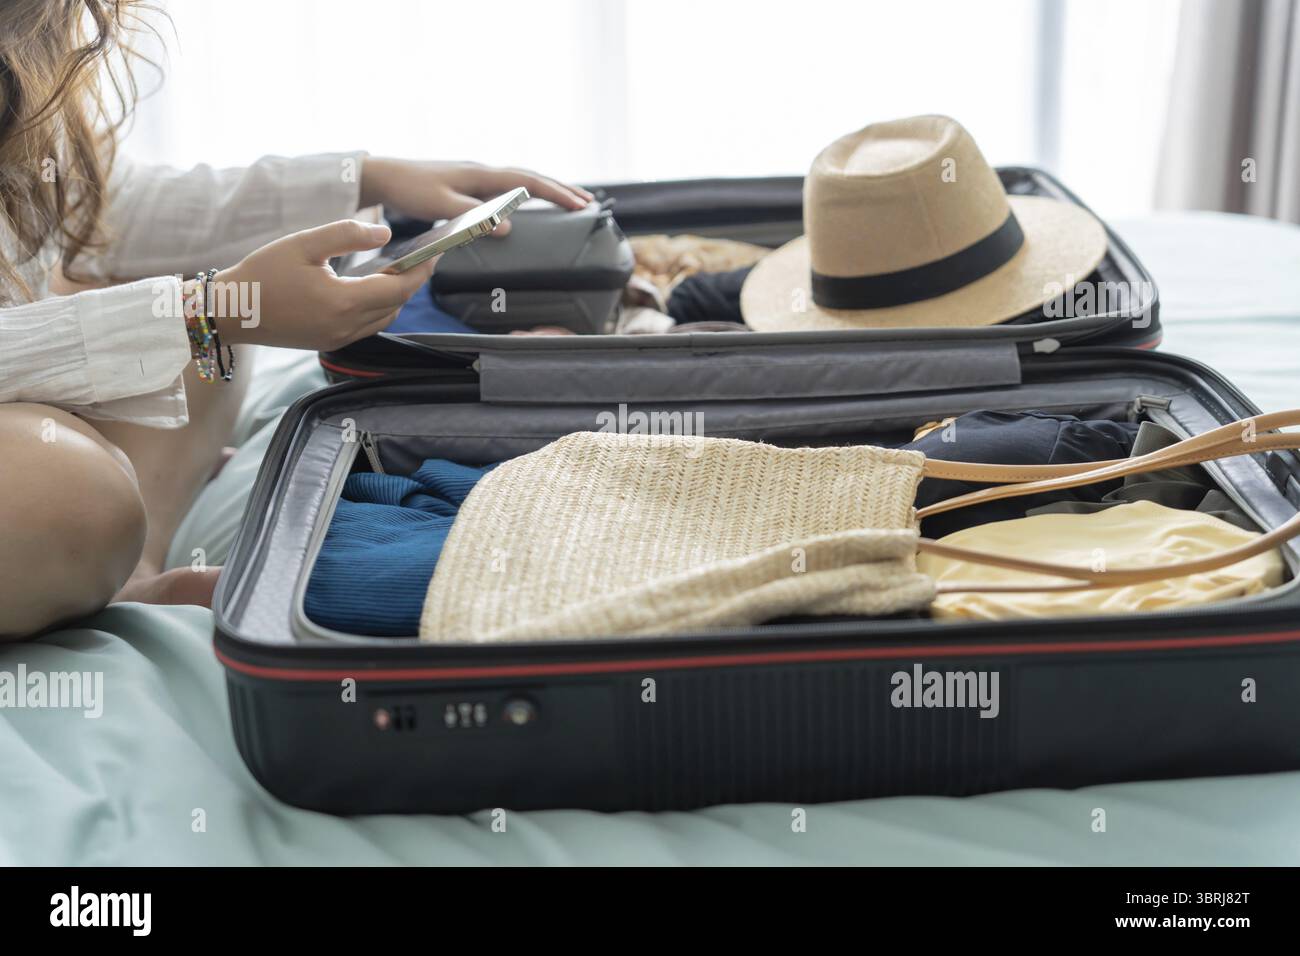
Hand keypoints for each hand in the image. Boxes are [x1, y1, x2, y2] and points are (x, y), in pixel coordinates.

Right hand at [213, 219, 435, 350]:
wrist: (230, 311)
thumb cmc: (262, 274)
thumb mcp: (304, 243)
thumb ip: (347, 235)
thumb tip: (386, 233)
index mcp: (342, 303)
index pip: (398, 289)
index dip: (420, 271)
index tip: (434, 254)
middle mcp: (345, 327)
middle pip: (396, 305)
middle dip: (412, 282)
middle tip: (420, 258)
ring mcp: (338, 339)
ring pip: (384, 319)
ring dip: (396, 297)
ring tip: (398, 270)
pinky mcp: (329, 343)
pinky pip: (367, 327)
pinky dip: (378, 308)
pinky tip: (372, 289)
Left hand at [359, 158, 593, 234]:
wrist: (386, 175)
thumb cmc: (412, 190)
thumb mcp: (443, 206)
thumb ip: (475, 218)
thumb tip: (509, 228)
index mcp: (482, 175)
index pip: (529, 183)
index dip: (556, 194)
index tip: (580, 204)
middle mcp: (484, 172)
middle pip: (532, 179)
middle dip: (562, 190)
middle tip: (589, 203)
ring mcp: (478, 176)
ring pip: (522, 181)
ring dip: (548, 190)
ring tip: (571, 201)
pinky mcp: (471, 183)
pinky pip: (509, 186)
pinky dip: (529, 193)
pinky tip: (532, 202)